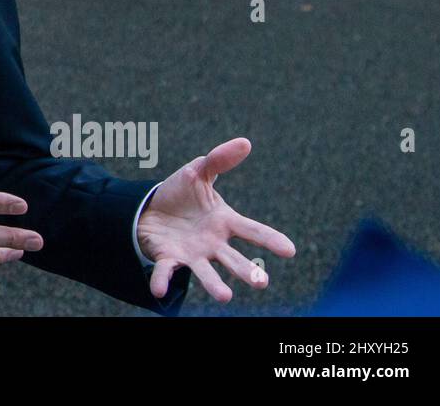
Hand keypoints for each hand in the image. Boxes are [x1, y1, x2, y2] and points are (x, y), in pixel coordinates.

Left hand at [137, 137, 295, 301]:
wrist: (149, 208)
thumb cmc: (182, 193)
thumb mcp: (198, 171)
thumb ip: (219, 160)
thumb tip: (245, 142)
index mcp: (224, 222)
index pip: (252, 231)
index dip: (270, 240)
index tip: (289, 250)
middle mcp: (213, 243)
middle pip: (233, 259)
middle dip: (246, 270)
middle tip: (261, 282)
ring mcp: (192, 254)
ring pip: (206, 272)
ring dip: (214, 284)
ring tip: (225, 296)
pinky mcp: (169, 259)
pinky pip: (166, 270)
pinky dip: (162, 280)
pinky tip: (159, 290)